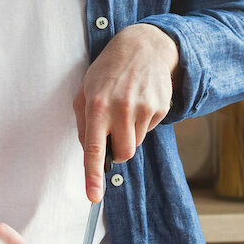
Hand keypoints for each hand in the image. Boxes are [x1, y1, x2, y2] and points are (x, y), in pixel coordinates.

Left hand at [74, 23, 179, 200]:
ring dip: (130, 133)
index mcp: (96, 105)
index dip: (92, 175)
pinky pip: (149, 130)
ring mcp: (142, 108)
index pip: (94, 148)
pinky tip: (139, 101)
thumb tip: (90, 153)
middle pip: (123, 154)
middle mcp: (120, 108)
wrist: (142, 47)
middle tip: (114, 130)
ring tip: (126, 107)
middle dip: (118, 150)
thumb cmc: (108, 71)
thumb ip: (83, 123)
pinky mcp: (159, 107)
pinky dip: (143, 122)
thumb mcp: (85, 90)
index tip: (93, 197)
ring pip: (136, 143)